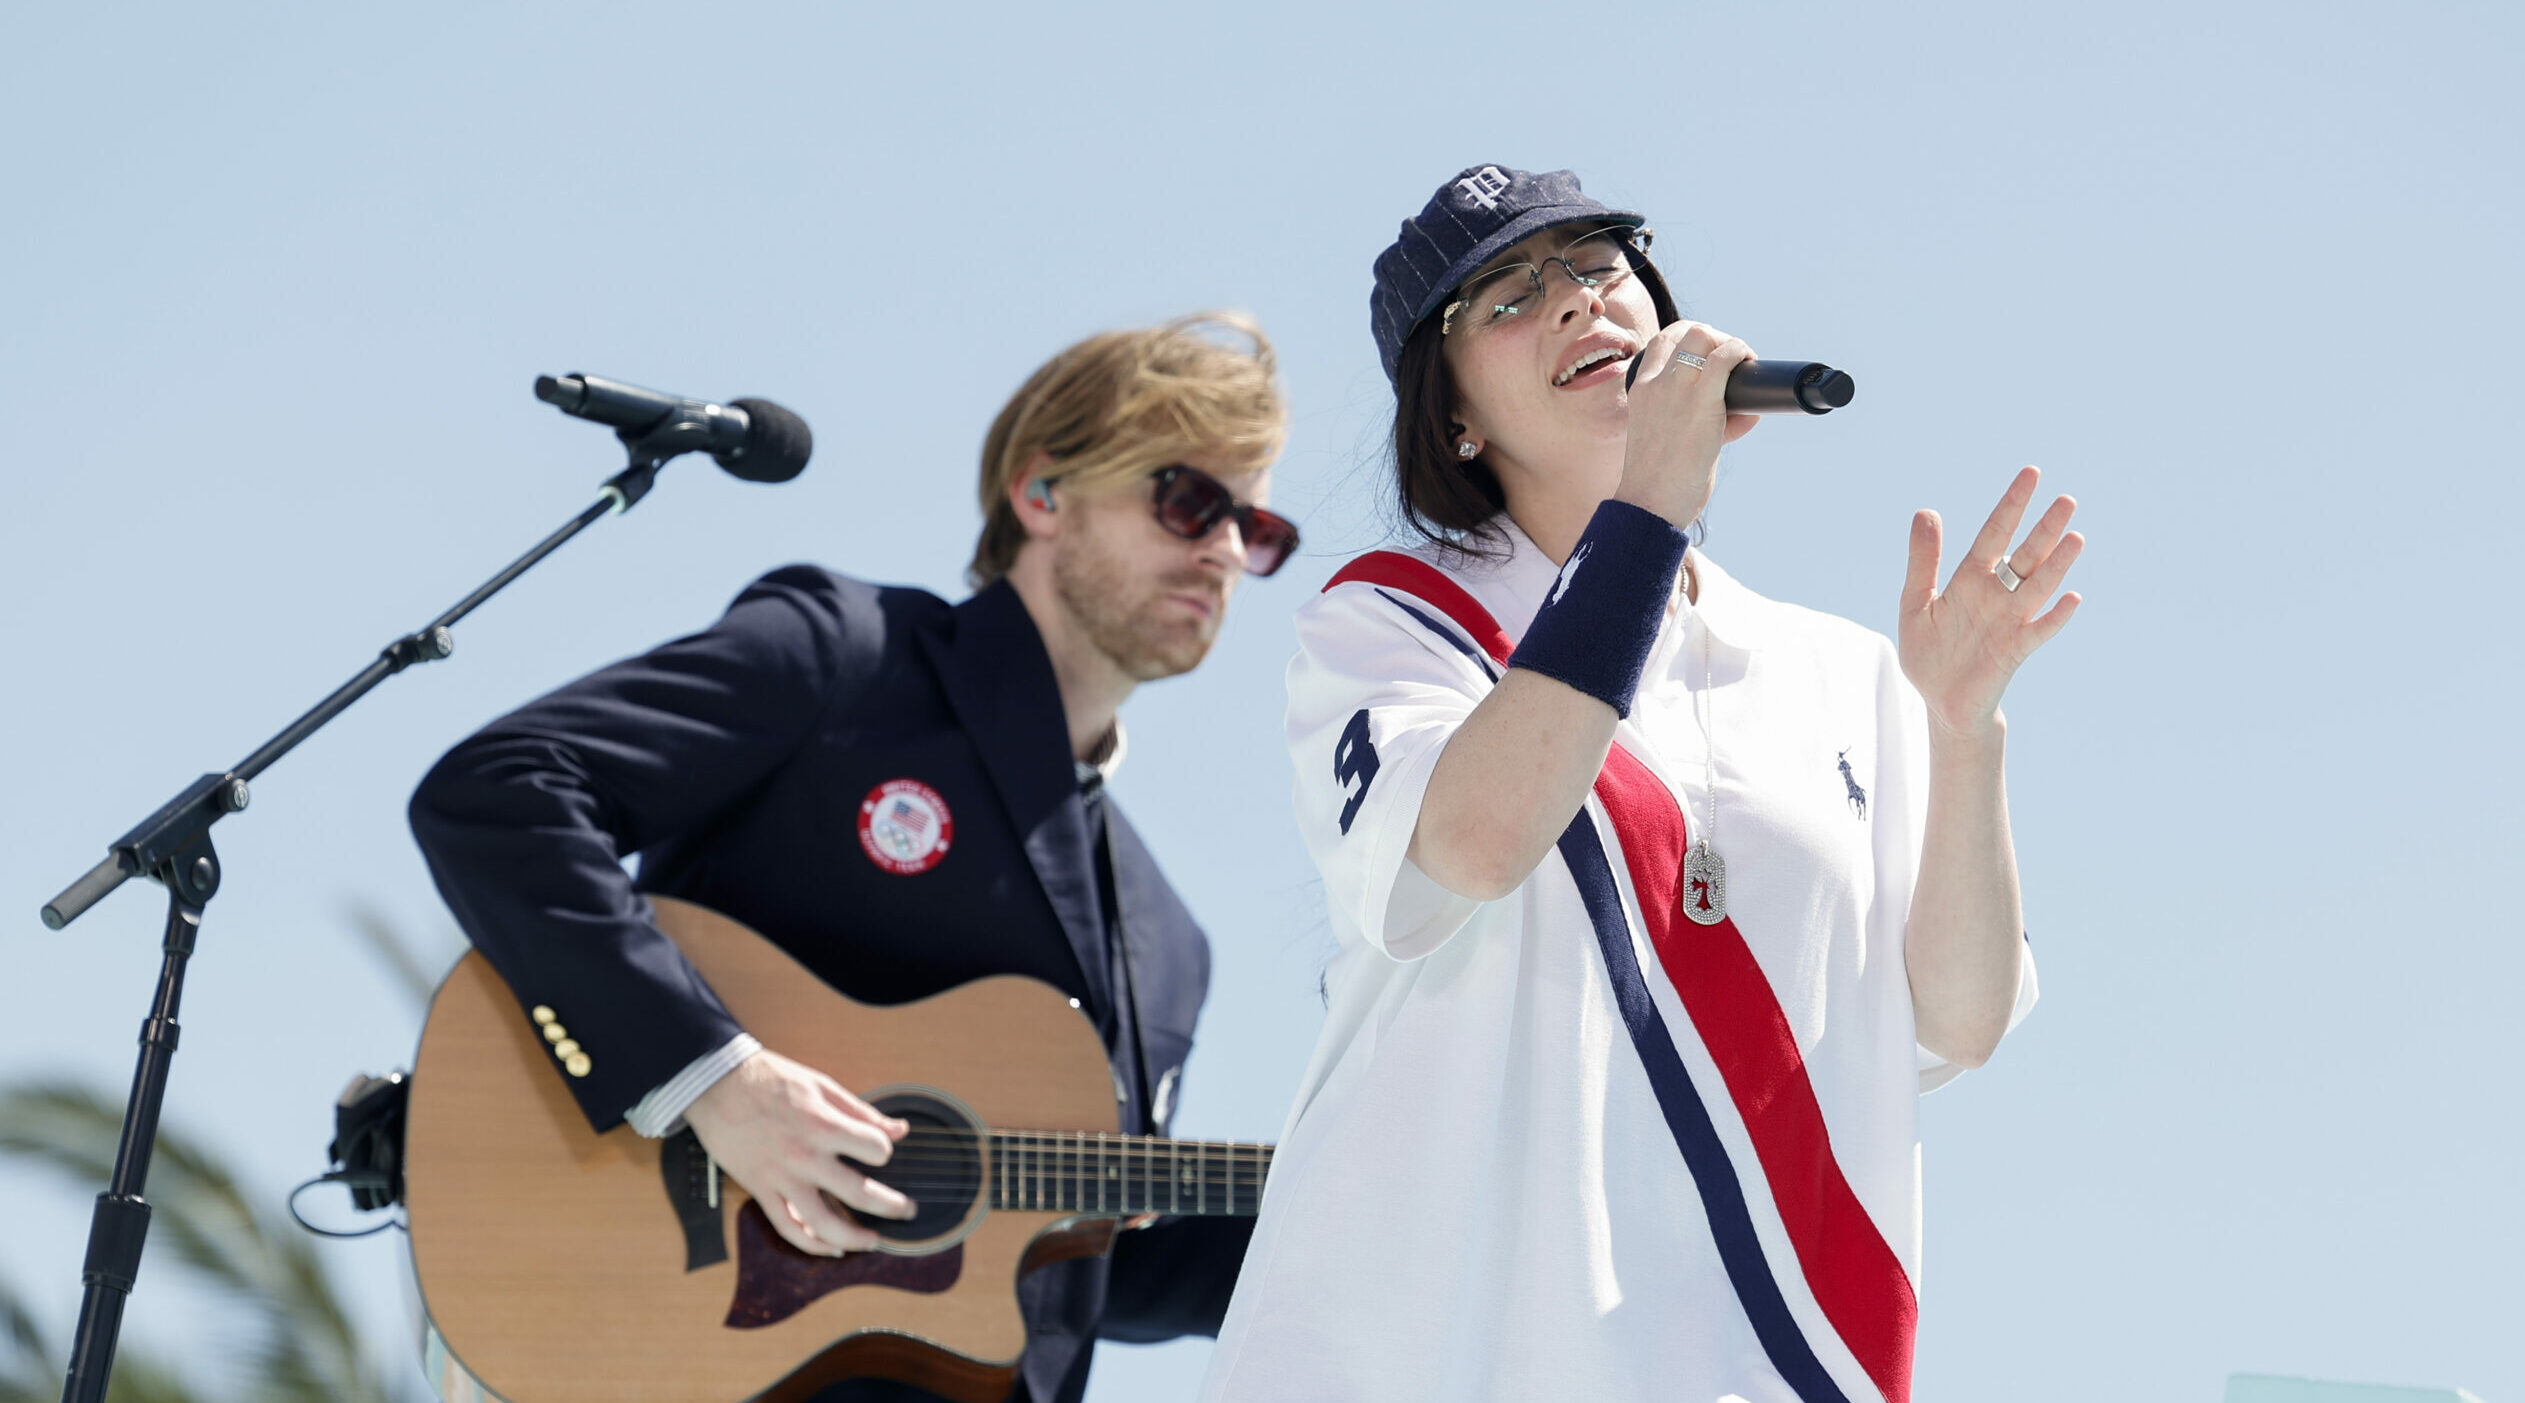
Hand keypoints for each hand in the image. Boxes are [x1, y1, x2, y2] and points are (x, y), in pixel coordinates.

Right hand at [682, 1048, 913, 1255]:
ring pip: (822, 1224)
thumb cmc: (771, 1080)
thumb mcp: (821, 1085)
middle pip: (858, 1193)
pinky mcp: (759, 1190)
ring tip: (873, 1242)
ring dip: (853, 1238)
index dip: (884, 1151)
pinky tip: (832, 1248)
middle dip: (891, 1206)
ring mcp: (780, 1178)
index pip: (874, 1149)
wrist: (716, 1084)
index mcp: (823, 1125)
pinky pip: (786, 1227)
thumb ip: (861, 1112)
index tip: (882, 1152)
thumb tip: (899, 1130)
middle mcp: (804, 1157)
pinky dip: (810, 1244)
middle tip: (908, 1211)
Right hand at [1613, 321, 1761, 528]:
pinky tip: (1750, 368)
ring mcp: (1675, 390)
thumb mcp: (1665, 440)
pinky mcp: (1700, 403)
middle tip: (1731, 363)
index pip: (1663, 341)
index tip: (1709, 357)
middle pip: (1687, 332)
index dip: (1691, 339)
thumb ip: (1698, 420)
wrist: (1648, 506)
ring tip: (1742, 365)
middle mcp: (1654, 383)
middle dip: (1716, 338)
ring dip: (1729, 344)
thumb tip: (1745, 413)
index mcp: (1640, 390)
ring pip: (1704, 335)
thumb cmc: (1658, 483)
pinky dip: (1741, 354)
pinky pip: (1725, 358)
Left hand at [1898, 466, 2083, 740]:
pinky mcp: (2014, 652)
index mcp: (1970, 580)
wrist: (1940, 701)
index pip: (1995, 534)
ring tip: (2076, 537)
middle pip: (2025, 556)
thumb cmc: (1929, 652)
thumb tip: (1927, 511)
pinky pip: (2038, 632)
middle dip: (2044, 529)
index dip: (2012, 505)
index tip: (2031, 473)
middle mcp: (1995, 596)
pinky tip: (2073, 598)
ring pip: (2037, 588)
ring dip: (2057, 565)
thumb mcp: (1915, 602)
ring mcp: (2008, 622)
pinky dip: (2054, 617)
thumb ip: (1922, 561)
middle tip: (2067, 499)